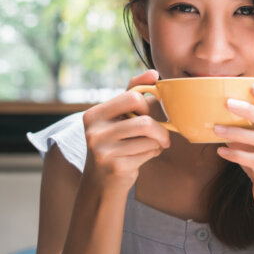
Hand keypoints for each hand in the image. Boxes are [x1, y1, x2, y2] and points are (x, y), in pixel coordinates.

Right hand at [82, 70, 170, 193]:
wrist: (101, 181)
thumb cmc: (115, 142)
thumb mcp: (118, 116)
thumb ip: (133, 92)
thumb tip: (153, 73)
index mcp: (94, 114)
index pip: (133, 98)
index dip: (147, 106)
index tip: (147, 114)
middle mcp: (94, 131)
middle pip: (145, 121)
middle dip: (159, 129)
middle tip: (160, 135)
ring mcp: (102, 150)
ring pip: (150, 139)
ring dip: (157, 143)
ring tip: (149, 146)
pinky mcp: (115, 166)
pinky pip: (149, 153)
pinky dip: (153, 154)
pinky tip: (142, 157)